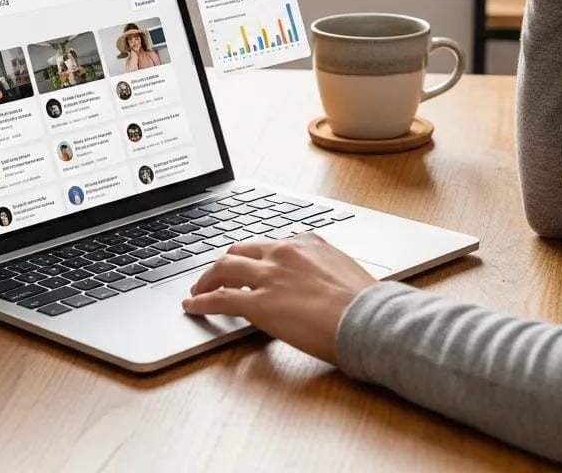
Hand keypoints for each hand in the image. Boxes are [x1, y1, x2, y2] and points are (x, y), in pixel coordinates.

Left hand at [181, 233, 377, 364]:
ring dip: (206, 280)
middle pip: (241, 251)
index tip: (247, 265)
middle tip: (215, 275)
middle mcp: (285, 252)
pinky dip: (202, 302)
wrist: (368, 318)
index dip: (253, 257)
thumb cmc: (365, 304)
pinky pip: (220, 299)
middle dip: (224, 263)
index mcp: (307, 243)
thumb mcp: (344, 274)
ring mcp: (270, 276)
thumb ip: (323, 273)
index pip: (270, 245)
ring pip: (224, 269)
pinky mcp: (260, 303)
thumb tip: (319, 288)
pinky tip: (193, 308)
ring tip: (197, 291)